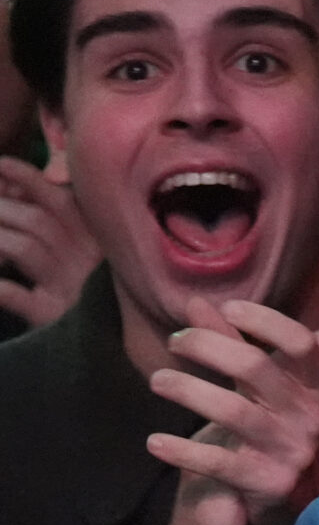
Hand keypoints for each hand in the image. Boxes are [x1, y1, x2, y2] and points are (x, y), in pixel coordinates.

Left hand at [0, 158, 100, 330]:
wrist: (103, 345)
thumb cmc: (82, 287)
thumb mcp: (79, 247)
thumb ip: (54, 214)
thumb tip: (11, 178)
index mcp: (96, 239)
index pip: (60, 199)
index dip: (26, 178)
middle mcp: (87, 261)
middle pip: (36, 220)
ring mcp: (70, 289)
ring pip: (24, 248)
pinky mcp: (53, 317)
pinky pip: (20, 297)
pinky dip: (1, 288)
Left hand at [146, 300, 318, 524]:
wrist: (303, 502)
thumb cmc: (284, 430)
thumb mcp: (274, 388)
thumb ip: (240, 345)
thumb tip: (200, 302)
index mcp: (318, 386)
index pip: (300, 342)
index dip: (264, 321)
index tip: (228, 308)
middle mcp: (310, 415)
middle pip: (255, 368)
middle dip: (208, 347)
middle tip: (176, 343)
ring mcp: (290, 449)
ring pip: (232, 412)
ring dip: (188, 391)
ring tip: (158, 382)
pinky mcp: (267, 480)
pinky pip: (218, 463)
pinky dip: (182, 451)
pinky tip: (155, 442)